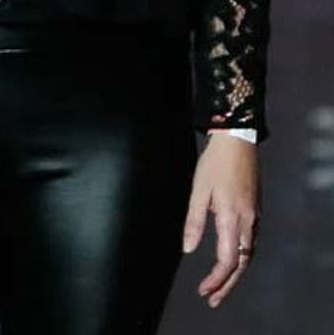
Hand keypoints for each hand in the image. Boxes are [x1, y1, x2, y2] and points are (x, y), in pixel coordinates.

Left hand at [183, 132, 259, 307]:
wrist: (237, 143)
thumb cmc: (213, 165)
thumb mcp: (198, 191)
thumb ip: (194, 222)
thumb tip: (188, 249)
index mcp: (232, 218)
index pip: (228, 260)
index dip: (216, 279)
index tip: (203, 291)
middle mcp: (247, 222)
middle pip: (241, 263)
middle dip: (227, 284)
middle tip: (212, 300)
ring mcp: (253, 218)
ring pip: (248, 254)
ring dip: (234, 274)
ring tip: (219, 288)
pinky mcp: (254, 212)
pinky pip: (250, 243)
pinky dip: (240, 258)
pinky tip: (230, 263)